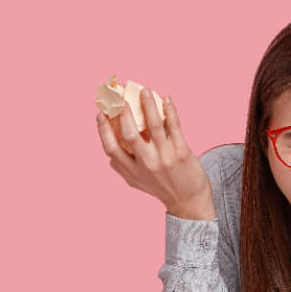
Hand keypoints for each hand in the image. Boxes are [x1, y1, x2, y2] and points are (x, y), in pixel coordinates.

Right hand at [97, 89, 215, 219]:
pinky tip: (166, 99)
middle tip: (119, 96)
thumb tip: (108, 151)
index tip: (101, 113)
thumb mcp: (137, 182)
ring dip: (147, 105)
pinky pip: (174, 126)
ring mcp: (165, 157)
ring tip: (145, 90)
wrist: (189, 201)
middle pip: (129, 134)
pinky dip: (170, 110)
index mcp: (132, 170)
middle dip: (123, 113)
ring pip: (153, 125)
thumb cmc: (161, 187)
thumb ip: (122, 167)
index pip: (111, 148)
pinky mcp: (182, 152)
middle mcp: (146, 164)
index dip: (103, 130)